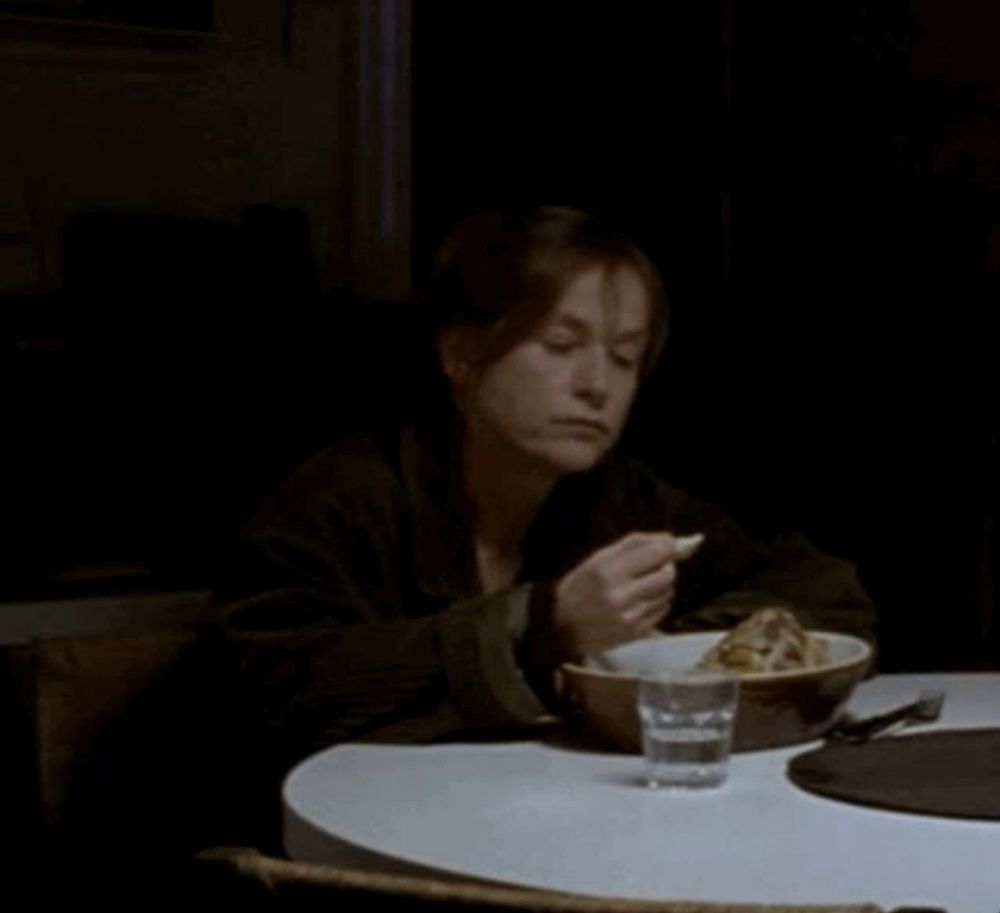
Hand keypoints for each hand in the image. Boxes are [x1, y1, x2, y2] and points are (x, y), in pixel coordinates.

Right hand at [550, 531, 702, 656]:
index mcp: (607, 571)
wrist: (563, 629)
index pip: (656, 553)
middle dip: (666, 566)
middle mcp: (620, 595)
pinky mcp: (637, 632)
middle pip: (667, 574)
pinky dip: (657, 602)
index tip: (669, 545)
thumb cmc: (580, 587)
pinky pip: (662, 610)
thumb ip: (634, 545)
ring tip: (643, 584)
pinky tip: (641, 601)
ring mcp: (630, 616)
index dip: (668, 546)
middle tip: (655, 565)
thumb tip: (669, 539)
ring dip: (662, 585)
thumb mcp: (598, 558)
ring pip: (667, 592)